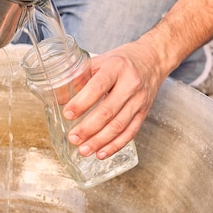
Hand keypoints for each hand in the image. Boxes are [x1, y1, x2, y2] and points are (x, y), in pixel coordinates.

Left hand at [62, 40, 166, 159]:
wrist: (153, 60)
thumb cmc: (123, 61)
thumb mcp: (101, 60)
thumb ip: (81, 76)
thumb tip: (60, 96)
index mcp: (116, 67)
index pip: (98, 87)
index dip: (82, 102)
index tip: (68, 114)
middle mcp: (130, 84)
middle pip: (108, 111)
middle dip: (88, 128)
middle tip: (73, 137)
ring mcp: (139, 101)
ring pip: (119, 125)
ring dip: (100, 141)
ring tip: (84, 150)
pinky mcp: (144, 113)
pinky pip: (130, 133)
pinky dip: (115, 145)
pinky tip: (101, 153)